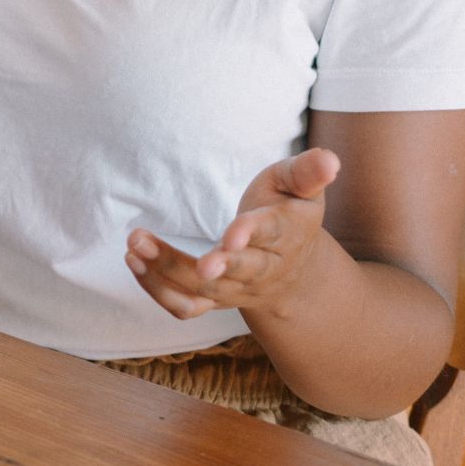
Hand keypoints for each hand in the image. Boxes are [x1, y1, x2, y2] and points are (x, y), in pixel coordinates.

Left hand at [124, 147, 338, 320]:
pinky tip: (134, 262)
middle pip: (235, 272)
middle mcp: (264, 269)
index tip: (228, 235)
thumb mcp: (300, 186)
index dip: (249, 234)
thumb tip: (330, 159)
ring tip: (134, 245)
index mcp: (287, 235)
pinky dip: (157, 290)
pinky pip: (185, 307)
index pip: (269, 235)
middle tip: (159, 247)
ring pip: (203, 291)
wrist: (295, 269)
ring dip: (165, 270)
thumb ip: (308, 171)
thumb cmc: (289, 211)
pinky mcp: (214, 300)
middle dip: (202, 265)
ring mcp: (238, 290)